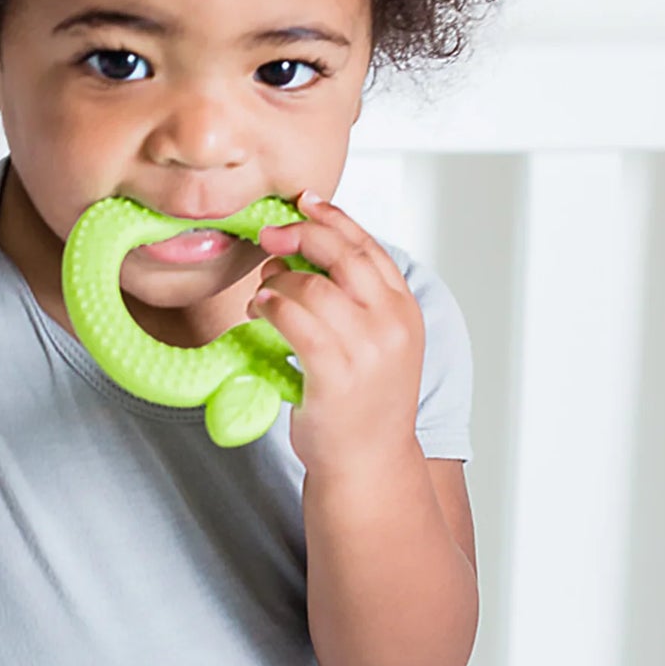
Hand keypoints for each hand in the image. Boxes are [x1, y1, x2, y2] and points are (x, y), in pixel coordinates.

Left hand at [248, 192, 423, 474]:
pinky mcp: (335, 371)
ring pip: (310, 285)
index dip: (334, 218)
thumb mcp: (376, 343)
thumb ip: (355, 299)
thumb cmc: (361, 403)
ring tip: (263, 295)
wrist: (368, 464)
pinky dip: (269, 305)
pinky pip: (293, 317)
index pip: (368, 247)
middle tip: (269, 236)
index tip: (306, 201)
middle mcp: (392, 323)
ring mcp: (367, 348)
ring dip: (276, 281)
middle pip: (340, 254)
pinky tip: (259, 311)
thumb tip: (303, 252)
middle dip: (299, 236)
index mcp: (405, 310)